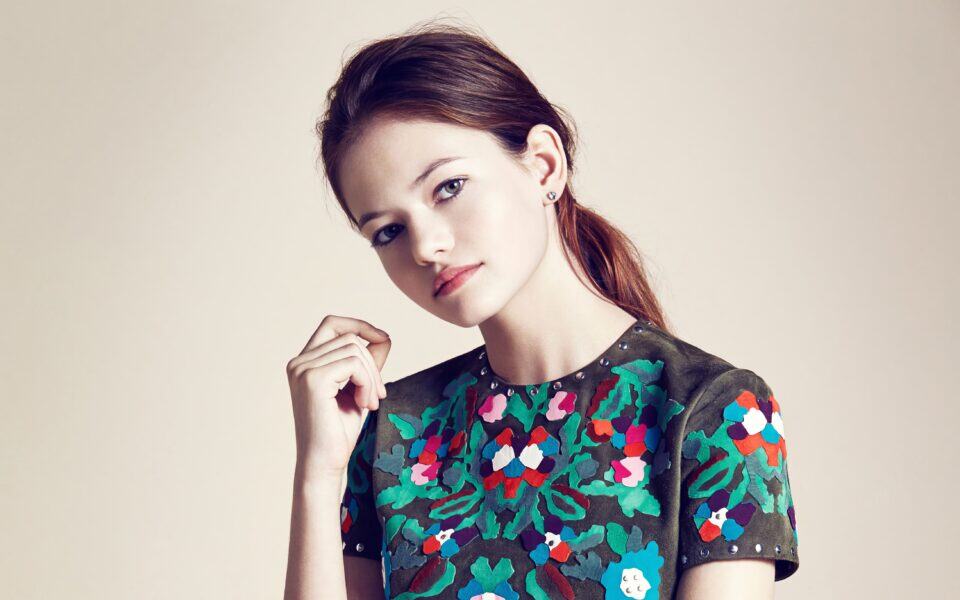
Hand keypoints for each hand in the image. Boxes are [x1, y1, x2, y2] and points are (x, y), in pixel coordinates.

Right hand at [285, 314, 390, 478]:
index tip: (382, 339)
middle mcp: (298, 362)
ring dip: (372, 376)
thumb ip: (366, 363)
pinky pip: (354, 363)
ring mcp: (303, 369)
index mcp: (304, 362)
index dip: (359, 325)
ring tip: (370, 402)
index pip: (332, 324)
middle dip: (373, 363)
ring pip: (354, 349)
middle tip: (378, 394)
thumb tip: (383, 337)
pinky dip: (367, 382)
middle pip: (350, 338)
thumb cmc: (338, 430)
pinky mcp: (312, 379)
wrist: (324, 463)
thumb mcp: (357, 388)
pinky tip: (363, 404)